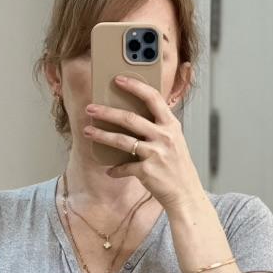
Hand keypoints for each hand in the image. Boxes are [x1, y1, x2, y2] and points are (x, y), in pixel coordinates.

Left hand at [83, 75, 204, 211]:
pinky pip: (124, 167)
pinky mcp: (147, 171)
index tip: (118, 79)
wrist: (185, 193)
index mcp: (171, 125)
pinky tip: (110, 170)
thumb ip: (158, 127)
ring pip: (122, 140)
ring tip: (87, 131)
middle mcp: (164, 137)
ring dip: (102, 135)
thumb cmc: (177, 167)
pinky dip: (115, 170)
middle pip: (130, 118)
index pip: (153, 98)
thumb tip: (132, 117)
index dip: (134, 86)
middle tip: (90, 108)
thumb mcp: (174, 141)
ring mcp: (155, 154)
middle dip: (107, 112)